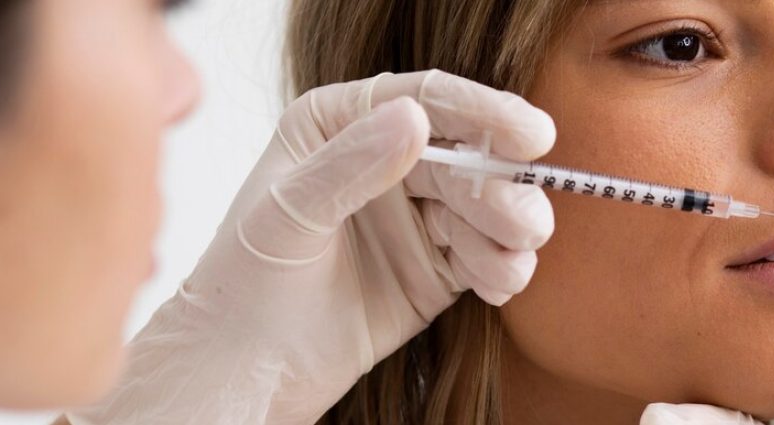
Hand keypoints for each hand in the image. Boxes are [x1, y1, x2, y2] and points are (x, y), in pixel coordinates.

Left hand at [65, 70, 554, 423]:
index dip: (484, 111)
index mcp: (341, 123)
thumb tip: (414, 118)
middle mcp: (385, 160)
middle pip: (467, 155)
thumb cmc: (243, 283)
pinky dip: (502, 267)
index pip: (425, 100)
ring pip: (485, 206)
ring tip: (512, 262)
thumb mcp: (288, 214)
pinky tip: (500, 282)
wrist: (244, 371)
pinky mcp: (435, 268)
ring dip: (510, 230)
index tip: (530, 135)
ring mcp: (414, 216)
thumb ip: (349, 166)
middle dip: (502, 187)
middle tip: (525, 222)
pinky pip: (485, 255)